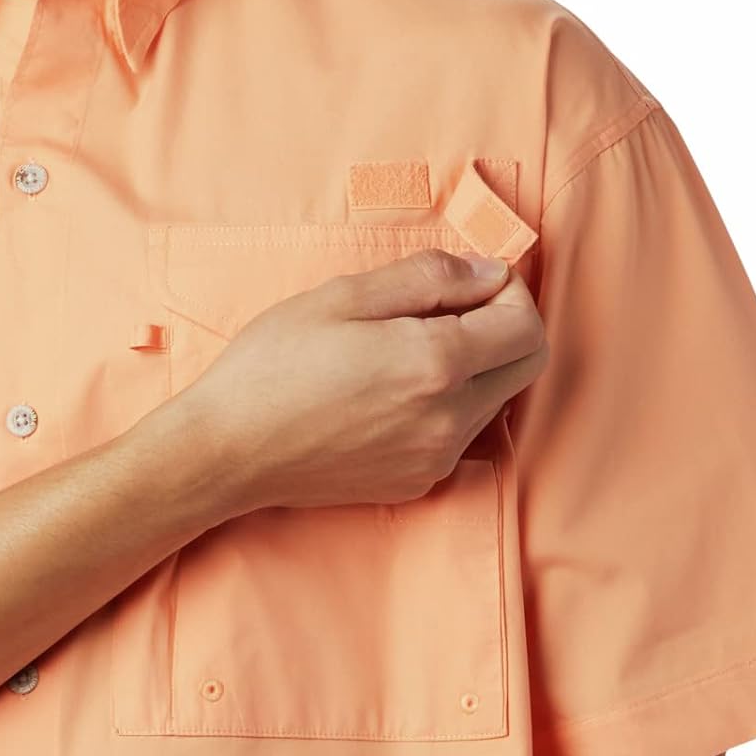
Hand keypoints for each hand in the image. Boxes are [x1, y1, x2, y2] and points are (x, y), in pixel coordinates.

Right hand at [182, 248, 548, 515]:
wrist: (227, 450)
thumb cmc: (273, 365)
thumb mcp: (343, 296)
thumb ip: (428, 277)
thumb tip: (489, 272)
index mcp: (436, 363)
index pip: (527, 326)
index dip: (510, 292)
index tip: (476, 280)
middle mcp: (449, 419)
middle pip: (527, 366)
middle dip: (507, 327)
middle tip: (454, 307)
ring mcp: (436, 458)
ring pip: (494, 400)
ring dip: (475, 366)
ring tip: (406, 349)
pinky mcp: (417, 483)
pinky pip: (458, 435)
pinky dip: (445, 404)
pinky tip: (389, 392)